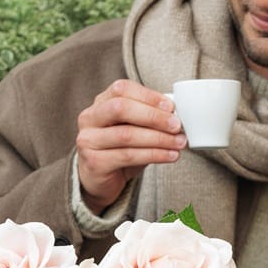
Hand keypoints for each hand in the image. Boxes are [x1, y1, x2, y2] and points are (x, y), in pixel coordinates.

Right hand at [75, 79, 186, 213]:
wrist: (101, 178)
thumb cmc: (121, 148)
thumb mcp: (134, 127)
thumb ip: (149, 116)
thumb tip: (176, 114)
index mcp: (101, 102)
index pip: (122, 89)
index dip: (148, 96)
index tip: (171, 106)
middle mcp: (90, 118)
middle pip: (120, 108)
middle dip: (153, 116)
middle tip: (176, 125)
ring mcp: (88, 141)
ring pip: (127, 135)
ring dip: (158, 138)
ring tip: (179, 142)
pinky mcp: (94, 163)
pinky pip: (128, 156)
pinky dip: (154, 155)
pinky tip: (169, 156)